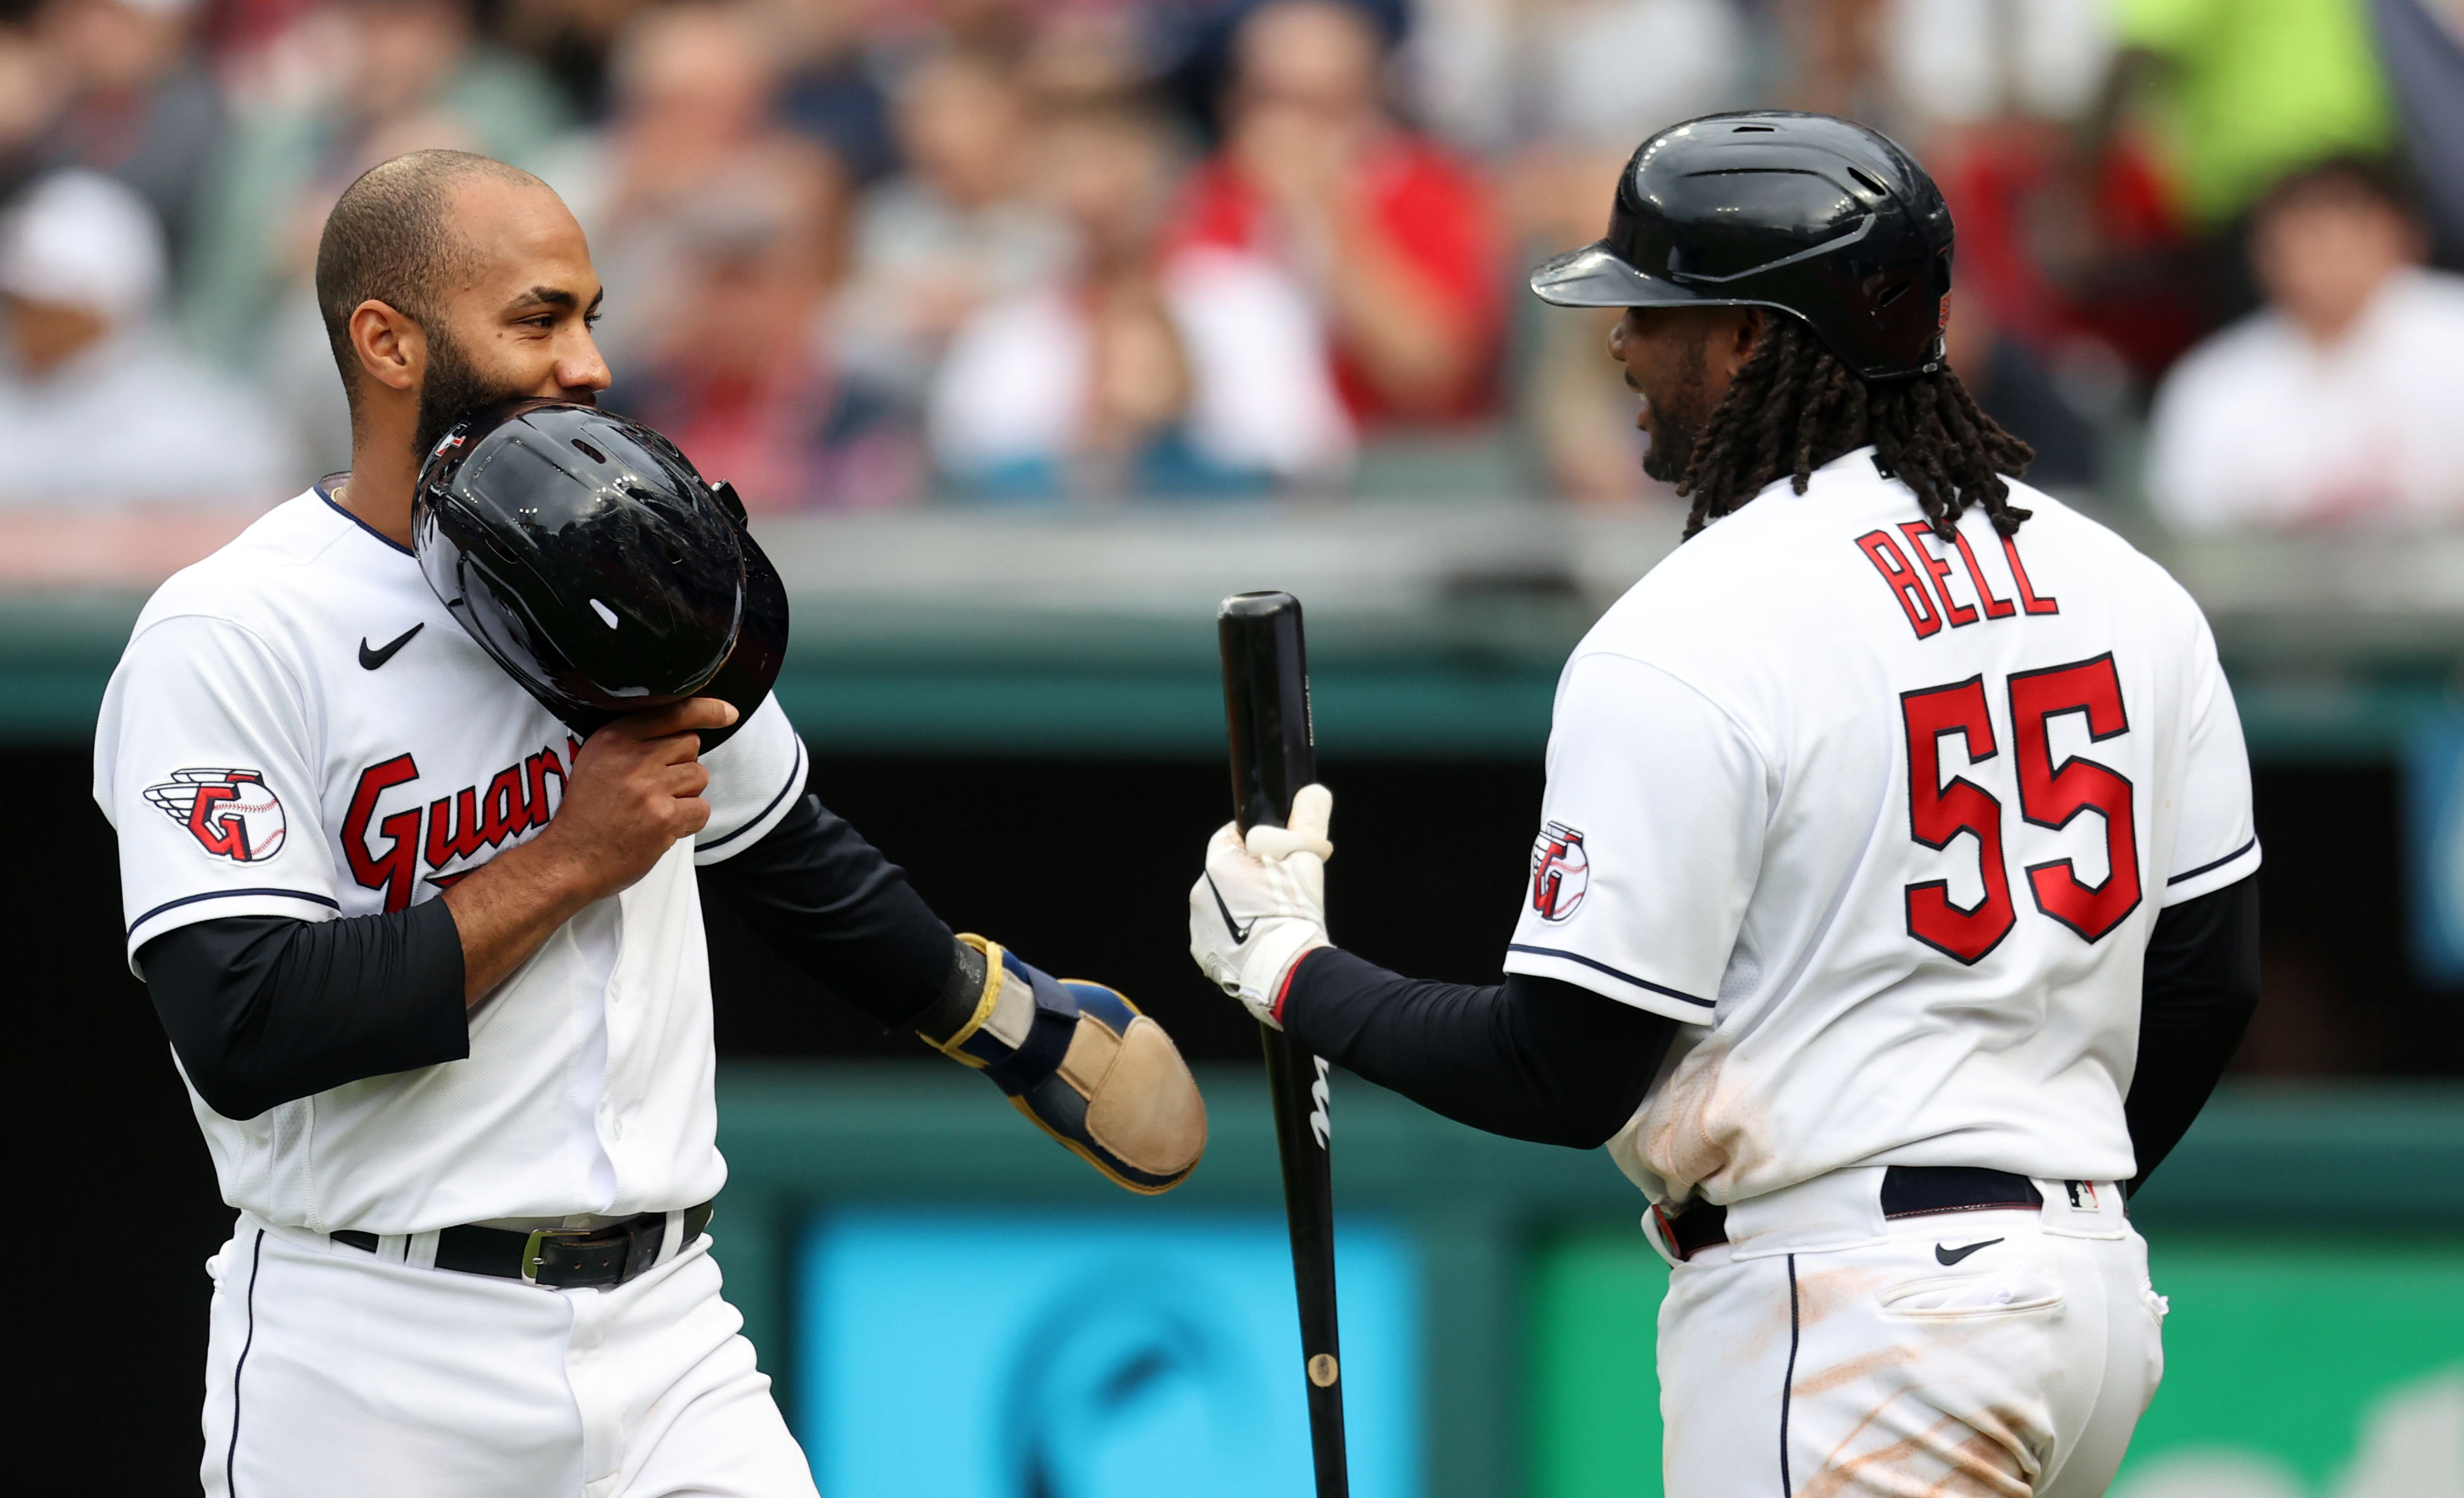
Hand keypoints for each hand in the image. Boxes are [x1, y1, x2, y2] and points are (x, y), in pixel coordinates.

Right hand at [540, 697, 736, 901]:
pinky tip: (664, 827)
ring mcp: (650, 788)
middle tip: (656, 788)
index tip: (727, 713)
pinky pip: (701, 809)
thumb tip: (683, 734)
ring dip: (686, 794)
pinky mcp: (664, 818)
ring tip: (656, 809)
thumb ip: (633, 743)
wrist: (567, 859)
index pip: (673, 711)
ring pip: (699, 776)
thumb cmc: (585, 814)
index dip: (707, 710)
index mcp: (613, 738)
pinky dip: (689, 820)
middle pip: (690, 744)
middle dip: (682, 765)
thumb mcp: (596, 761)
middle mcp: (632, 758)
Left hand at [1187, 783, 1333, 1026]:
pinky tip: (1261, 941)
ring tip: (1273, 921)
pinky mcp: (1203, 954)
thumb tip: (1314, 792)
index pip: (1229, 838)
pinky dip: (1236, 935)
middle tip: (1281, 891)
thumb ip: (1308, 821)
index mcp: (1218, 865)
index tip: (1275, 854)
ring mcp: (1199, 927)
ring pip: (1223, 905)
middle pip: (1228, 873)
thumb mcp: (1307, 861)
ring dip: (1242, 908)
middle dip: (1251, 877)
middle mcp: (1200, 894)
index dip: (1255, 842)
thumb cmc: (1294, 915)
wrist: (1286, 972)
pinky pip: (1219, 934)